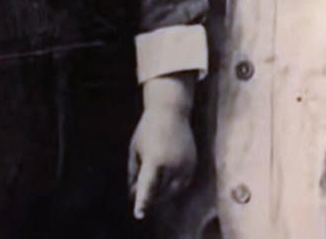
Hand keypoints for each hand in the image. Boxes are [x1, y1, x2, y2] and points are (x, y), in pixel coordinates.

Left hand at [128, 74, 196, 219]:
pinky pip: (182, 184)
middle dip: (148, 195)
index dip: (143, 202)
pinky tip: (164, 178)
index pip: (148, 187)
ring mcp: (185, 166)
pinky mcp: (192, 166)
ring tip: (152, 180)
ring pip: (172, 191)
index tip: (139, 214)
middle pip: (159, 193)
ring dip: (161, 193)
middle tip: (137, 190)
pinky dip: (172, 186)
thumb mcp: (135, 149)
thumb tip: (133, 193)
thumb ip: (133, 172)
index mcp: (155, 160)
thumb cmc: (148, 129)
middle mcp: (172, 165)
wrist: (171, 111)